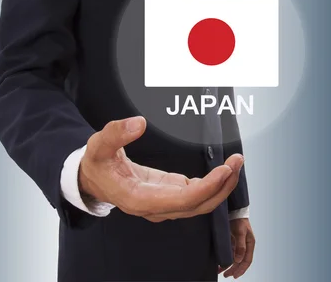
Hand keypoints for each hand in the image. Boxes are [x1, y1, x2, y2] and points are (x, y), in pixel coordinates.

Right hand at [78, 116, 243, 221]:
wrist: (93, 179)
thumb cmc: (96, 164)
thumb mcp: (99, 145)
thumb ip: (117, 134)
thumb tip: (139, 123)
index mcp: (141, 199)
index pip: (183, 200)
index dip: (207, 188)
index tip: (224, 171)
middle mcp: (156, 207)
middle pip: (198, 205)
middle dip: (222, 186)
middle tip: (237, 162)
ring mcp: (165, 203)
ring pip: (200, 203)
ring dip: (221, 186)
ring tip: (236, 163)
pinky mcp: (170, 194)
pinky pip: (196, 195)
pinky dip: (212, 184)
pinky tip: (224, 169)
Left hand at [220, 218, 254, 278]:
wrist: (233, 210)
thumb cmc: (239, 220)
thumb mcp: (240, 232)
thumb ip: (240, 246)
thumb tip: (239, 260)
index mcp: (250, 244)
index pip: (247, 260)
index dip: (241, 269)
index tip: (235, 275)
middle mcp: (244, 245)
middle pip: (240, 261)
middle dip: (234, 269)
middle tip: (226, 275)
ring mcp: (238, 243)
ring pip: (234, 258)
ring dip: (228, 265)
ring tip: (221, 271)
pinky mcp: (232, 241)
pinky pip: (229, 252)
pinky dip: (225, 257)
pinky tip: (220, 262)